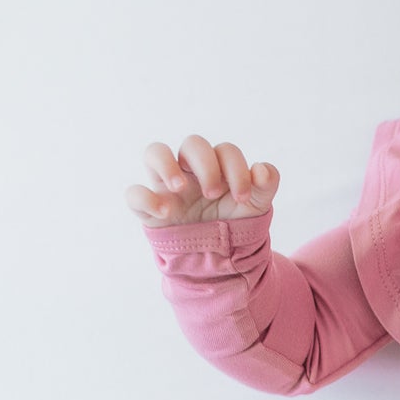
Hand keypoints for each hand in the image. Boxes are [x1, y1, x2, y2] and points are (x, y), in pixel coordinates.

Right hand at [125, 135, 280, 227]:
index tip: (243, 197)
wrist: (218, 257)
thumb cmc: (233, 222)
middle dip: (207, 165)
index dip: (236, 168)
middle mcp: (190, 170)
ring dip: (167, 165)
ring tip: (180, 188)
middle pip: (192, 143)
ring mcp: (166, 187)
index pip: (224, 150)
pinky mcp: (149, 209)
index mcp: (217, 166)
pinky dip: (145, 198)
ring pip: (154, 152)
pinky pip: (134, 194)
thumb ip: (265, 186)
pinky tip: (165, 212)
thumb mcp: (256, 206)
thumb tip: (262, 169)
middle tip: (214, 194)